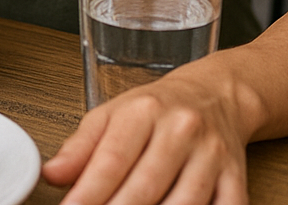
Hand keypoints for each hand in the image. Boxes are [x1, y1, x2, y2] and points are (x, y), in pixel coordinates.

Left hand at [42, 67, 248, 204]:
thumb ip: (81, 147)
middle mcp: (180, 129)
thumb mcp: (113, 114)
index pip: (112, 158)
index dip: (89, 193)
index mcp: (144, 110)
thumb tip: (51, 174)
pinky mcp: (236, 179)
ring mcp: (212, 155)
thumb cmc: (158, 108)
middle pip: (145, 186)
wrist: (216, 95)